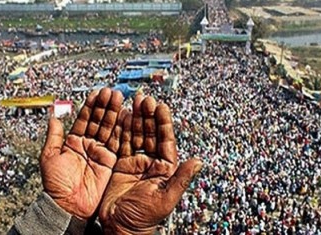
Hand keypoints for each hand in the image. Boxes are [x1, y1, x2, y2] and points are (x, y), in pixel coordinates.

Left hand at [40, 88, 124, 219]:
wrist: (69, 206)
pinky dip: (122, 130)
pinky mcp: (111, 161)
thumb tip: (53, 117)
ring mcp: (101, 152)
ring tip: (119, 99)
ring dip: (115, 114)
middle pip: (99, 121)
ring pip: (109, 129)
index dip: (91, 106)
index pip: (84, 119)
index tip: (97, 93)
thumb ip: (54, 137)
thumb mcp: (50, 157)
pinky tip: (126, 117)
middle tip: (111, 93)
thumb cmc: (56, 185)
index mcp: (74, 142)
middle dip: (105, 106)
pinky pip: (118, 143)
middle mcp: (89, 145)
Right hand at [99, 95, 202, 233]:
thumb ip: (181, 179)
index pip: (166, 140)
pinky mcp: (120, 164)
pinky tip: (122, 116)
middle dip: (148, 115)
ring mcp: (136, 162)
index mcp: (165, 168)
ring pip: (136, 135)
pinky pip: (121, 143)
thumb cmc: (145, 218)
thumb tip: (199, 162)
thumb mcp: (165, 199)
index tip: (161, 106)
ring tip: (134, 101)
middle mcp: (152, 162)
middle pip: (151, 133)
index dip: (164, 123)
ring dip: (136, 118)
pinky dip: (121, 129)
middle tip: (145, 98)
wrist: (121, 228)